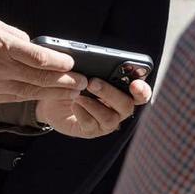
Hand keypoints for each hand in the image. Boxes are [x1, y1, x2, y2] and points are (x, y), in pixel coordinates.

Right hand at [0, 19, 87, 103]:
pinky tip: (46, 95)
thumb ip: (14, 35)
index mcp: (1, 46)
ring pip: (31, 91)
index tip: (72, 63)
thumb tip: (32, 45)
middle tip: (83, 83)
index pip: (39, 58)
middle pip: (40, 78)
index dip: (59, 62)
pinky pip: (17, 97)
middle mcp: (0, 68)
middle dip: (65, 81)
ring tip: (72, 92)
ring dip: (54, 92)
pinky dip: (35, 96)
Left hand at [36, 76, 151, 137]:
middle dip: (110, 93)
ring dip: (93, 104)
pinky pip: (91, 125)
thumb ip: (93, 68)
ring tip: (78, 94)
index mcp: (123, 91)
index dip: (141, 90)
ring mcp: (106, 122)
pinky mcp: (91, 131)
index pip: (141, 93)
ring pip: (110, 118)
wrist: (52, 98)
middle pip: (126, 105)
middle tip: (92, 82)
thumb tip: (92, 62)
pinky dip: (82, 112)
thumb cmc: (73, 81)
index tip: (135, 84)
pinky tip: (74, 103)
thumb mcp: (82, 72)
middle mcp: (119, 109)